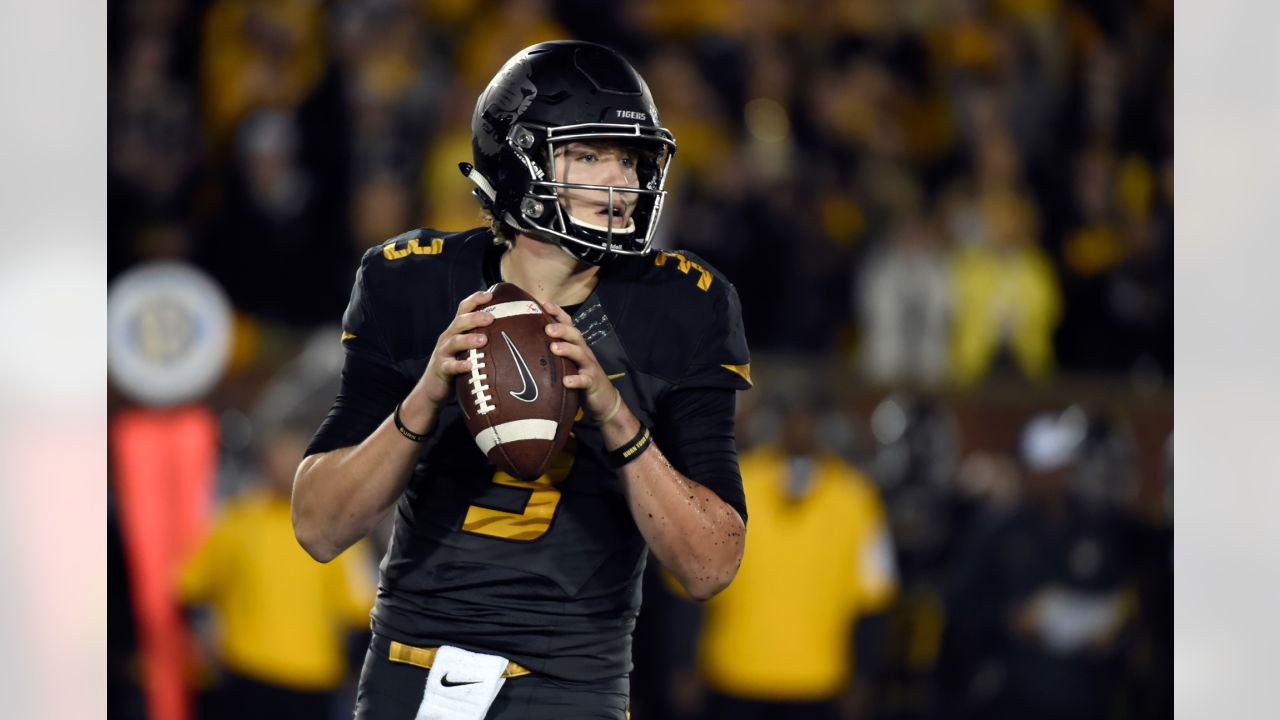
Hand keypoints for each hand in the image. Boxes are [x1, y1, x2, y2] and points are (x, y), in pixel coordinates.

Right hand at [414, 289, 494, 405]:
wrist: (433, 388)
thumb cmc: (458, 365)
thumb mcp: (468, 348)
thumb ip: (483, 338)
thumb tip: (514, 332)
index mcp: (457, 329)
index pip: (464, 309)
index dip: (475, 299)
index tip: (491, 294)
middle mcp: (449, 337)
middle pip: (460, 322)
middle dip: (475, 317)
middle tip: (491, 317)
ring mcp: (443, 352)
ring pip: (454, 341)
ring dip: (468, 339)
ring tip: (483, 340)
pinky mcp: (441, 369)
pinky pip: (450, 366)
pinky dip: (459, 365)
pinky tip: (470, 366)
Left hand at [542, 301, 620, 421]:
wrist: (604, 400)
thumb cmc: (580, 377)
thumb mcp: (568, 362)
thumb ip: (554, 353)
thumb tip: (527, 344)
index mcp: (576, 345)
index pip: (568, 324)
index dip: (558, 313)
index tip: (543, 303)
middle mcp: (583, 352)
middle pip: (575, 336)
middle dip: (561, 329)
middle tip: (547, 327)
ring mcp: (589, 367)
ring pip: (580, 354)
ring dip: (567, 349)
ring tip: (554, 348)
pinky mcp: (592, 383)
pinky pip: (585, 380)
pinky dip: (576, 380)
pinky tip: (566, 381)